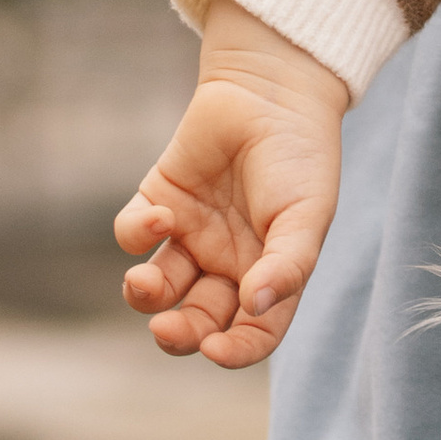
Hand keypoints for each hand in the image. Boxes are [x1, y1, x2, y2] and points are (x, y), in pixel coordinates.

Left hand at [114, 1, 347, 366]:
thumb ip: (288, 264)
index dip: (235, 351)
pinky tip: (163, 214)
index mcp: (268, 274)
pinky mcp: (159, 201)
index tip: (217, 349)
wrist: (271, 88)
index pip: (252, 332)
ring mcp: (190, 234)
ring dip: (145, 296)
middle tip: (168, 331)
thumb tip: (256, 307)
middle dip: (180, 335)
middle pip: (197, 320)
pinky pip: (133, 235)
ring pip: (157, 288)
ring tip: (145, 281)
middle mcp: (227, 263)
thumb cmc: (300, 154)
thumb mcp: (307, 213)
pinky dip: (138, 234)